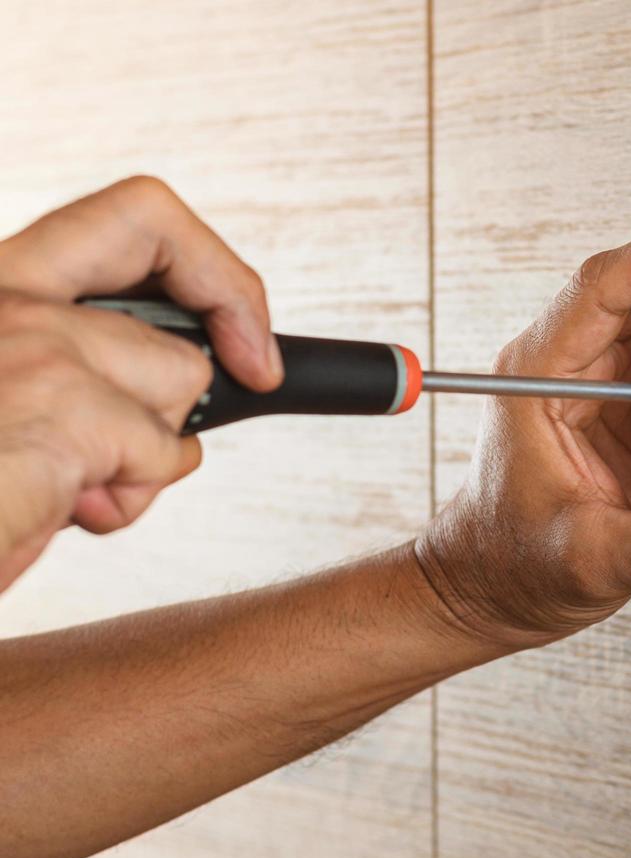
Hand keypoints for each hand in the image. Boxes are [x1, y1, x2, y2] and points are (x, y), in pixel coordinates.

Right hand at [0, 176, 281, 590]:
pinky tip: (62, 510)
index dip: (208, 264)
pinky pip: (162, 451)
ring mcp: (22, 340)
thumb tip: (179, 407)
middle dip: (221, 309)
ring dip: (146, 448)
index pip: (126, 218)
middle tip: (252, 371)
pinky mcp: (54, 404)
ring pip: (179, 375)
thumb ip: (72, 381)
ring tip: (71, 485)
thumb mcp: (9, 413)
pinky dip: (129, 496)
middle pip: (166, 256)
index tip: (240, 331)